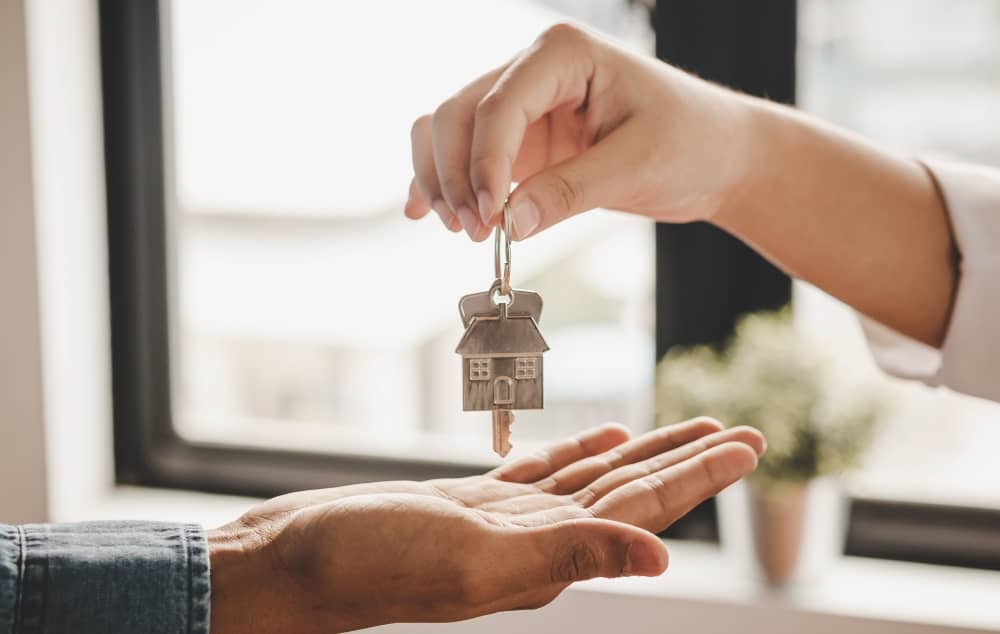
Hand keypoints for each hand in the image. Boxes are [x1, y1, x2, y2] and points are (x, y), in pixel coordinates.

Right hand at [208, 419, 763, 632]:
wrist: (293, 562)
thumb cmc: (370, 562)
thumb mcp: (475, 559)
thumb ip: (570, 556)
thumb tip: (662, 561)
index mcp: (550, 556)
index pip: (644, 508)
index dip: (700, 475)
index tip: (749, 442)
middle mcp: (538, 542)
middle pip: (631, 491)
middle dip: (687, 460)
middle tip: (740, 430)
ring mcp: (503, 521)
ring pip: (593, 479)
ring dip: (641, 452)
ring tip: (685, 429)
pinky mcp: (469, 502)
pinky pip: (543, 474)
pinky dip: (578, 453)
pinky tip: (601, 440)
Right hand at [405, 22, 755, 239]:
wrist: (718, 156)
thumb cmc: (693, 142)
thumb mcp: (637, 165)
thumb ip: (570, 191)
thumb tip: (507, 224)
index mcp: (563, 54)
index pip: (499, 104)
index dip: (483, 163)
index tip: (488, 217)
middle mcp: (532, 71)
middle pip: (458, 114)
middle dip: (454, 174)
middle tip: (474, 232)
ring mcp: (522, 107)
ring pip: (447, 131)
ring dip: (439, 179)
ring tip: (460, 229)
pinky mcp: (521, 142)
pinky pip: (465, 156)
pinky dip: (440, 181)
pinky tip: (418, 211)